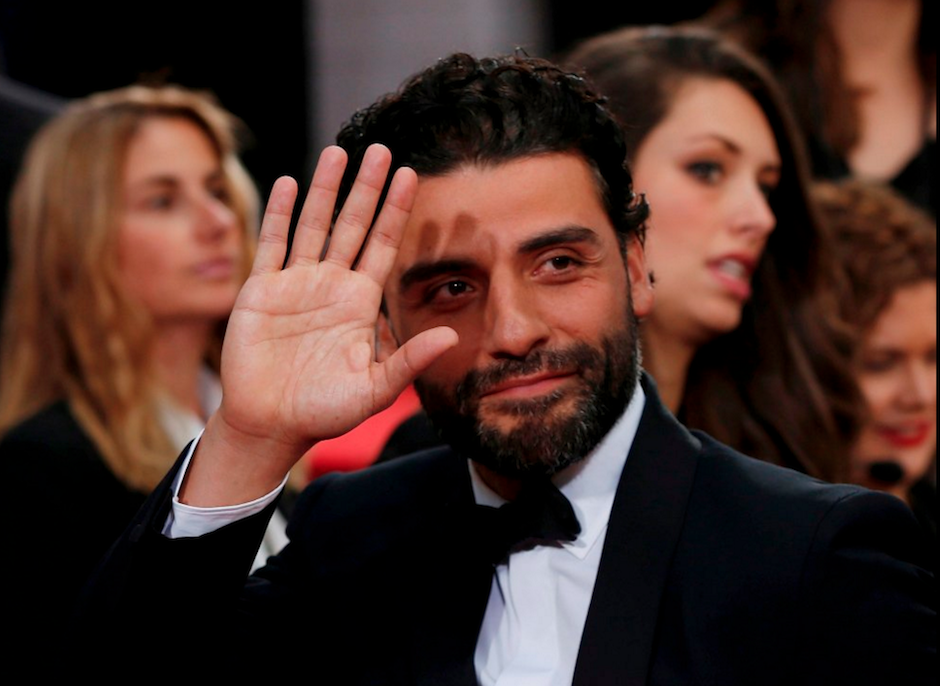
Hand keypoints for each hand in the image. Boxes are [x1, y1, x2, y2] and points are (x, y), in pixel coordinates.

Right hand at [183, 144, 456, 504]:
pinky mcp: (262, 290)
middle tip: (382, 149)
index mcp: (360, 302)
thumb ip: (408, 361)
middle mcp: (331, 285)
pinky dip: (280, 214)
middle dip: (367, 188)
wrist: (270, 424)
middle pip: (353, 225)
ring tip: (338, 152)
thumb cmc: (323, 411)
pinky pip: (272, 244)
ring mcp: (296, 284)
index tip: (411, 174)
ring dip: (324, 189)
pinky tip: (289, 183)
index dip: (397, 211)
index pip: (383, 245)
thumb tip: (450, 337)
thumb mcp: (373, 390)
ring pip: (313, 225)